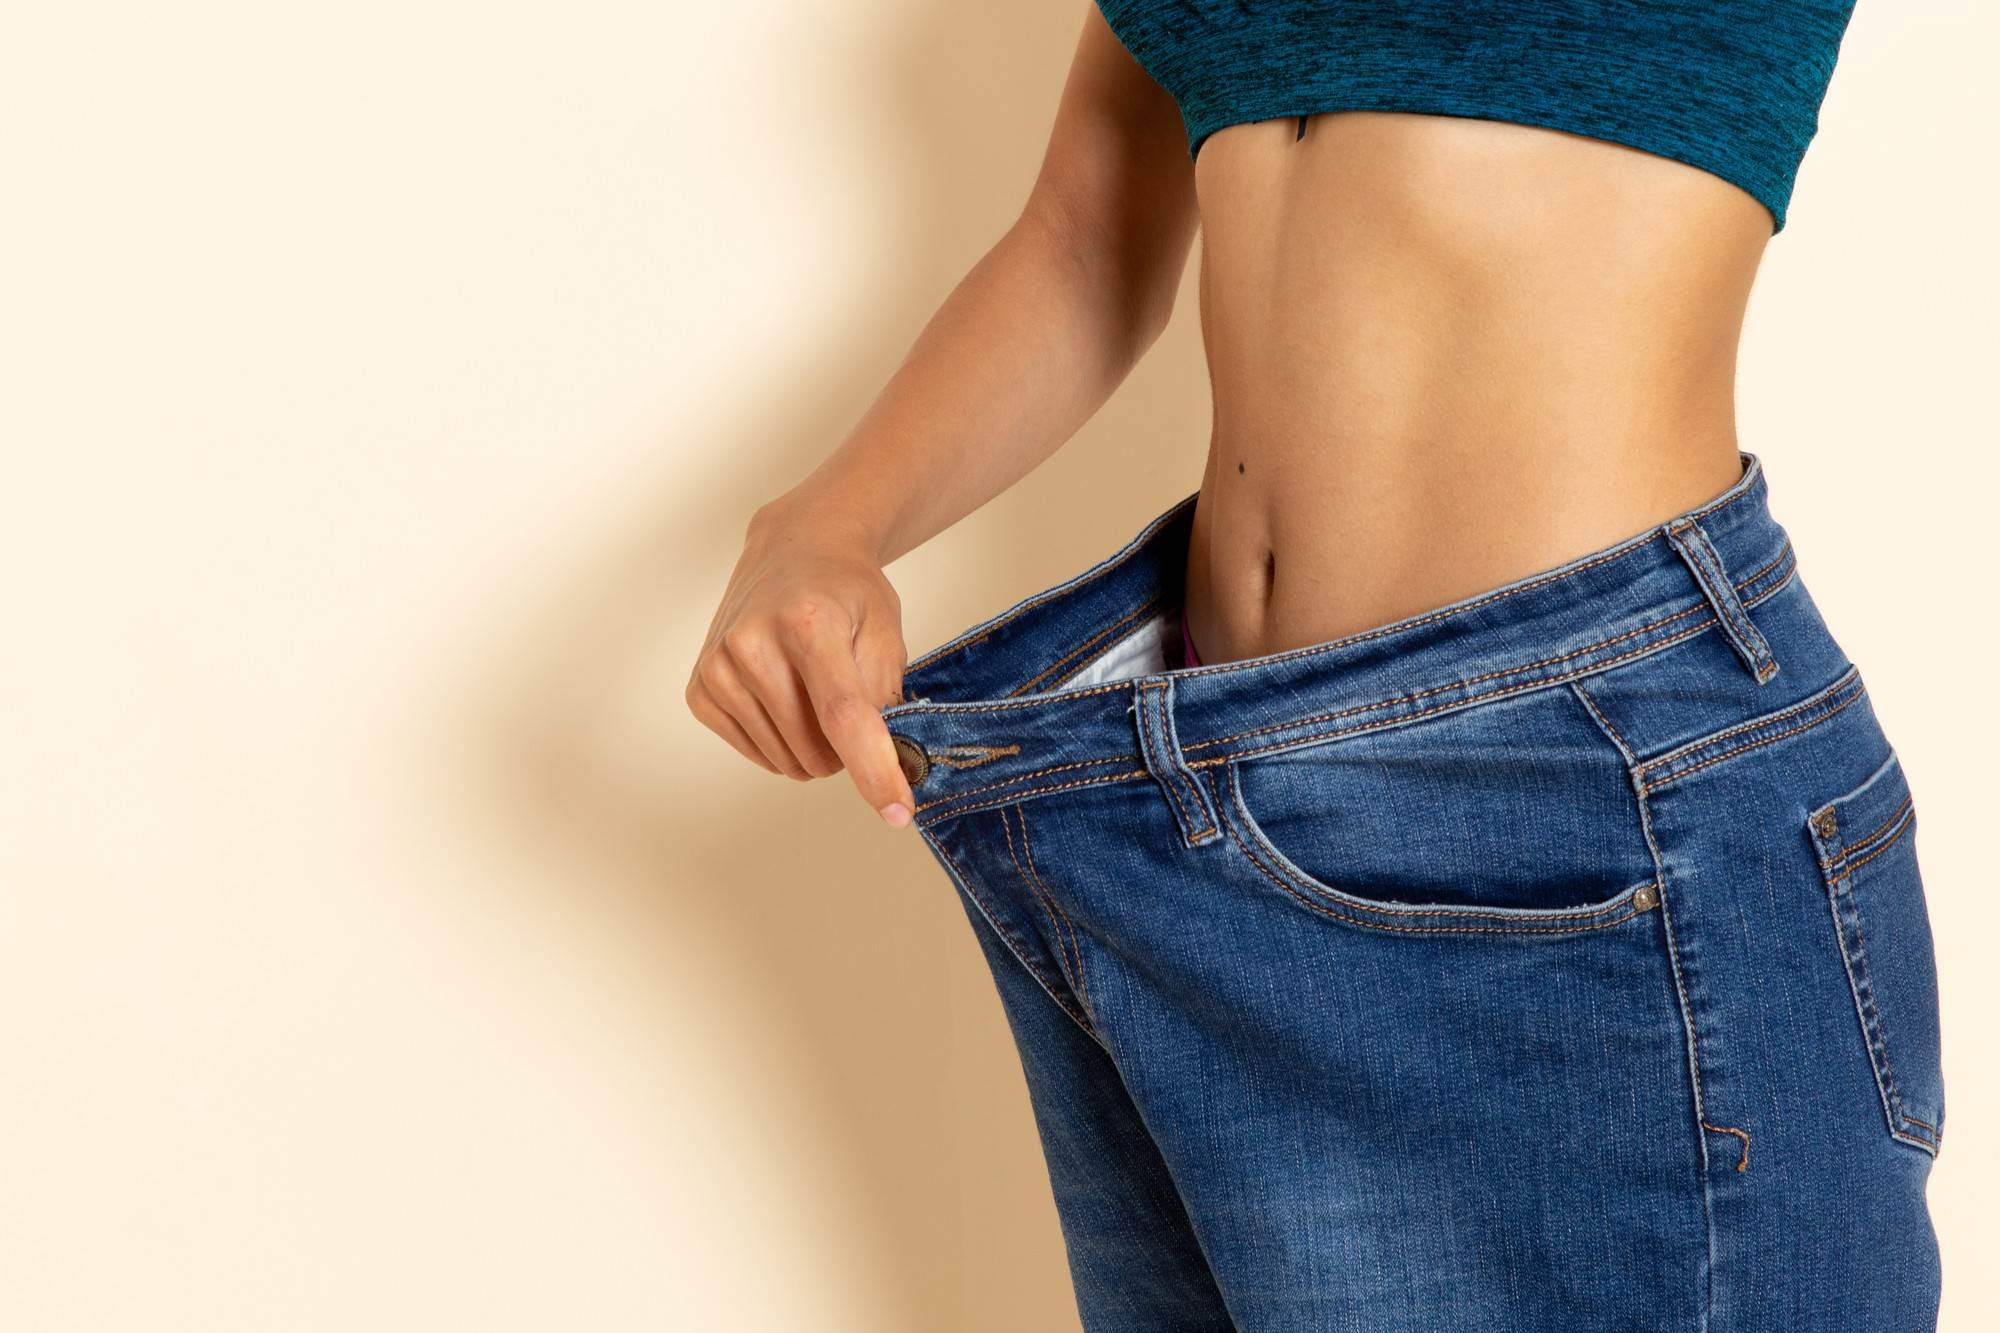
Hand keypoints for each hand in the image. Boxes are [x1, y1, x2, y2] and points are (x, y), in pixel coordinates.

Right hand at [686, 503, 915, 826]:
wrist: (792, 551)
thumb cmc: (845, 591)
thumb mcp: (884, 628)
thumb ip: (888, 697)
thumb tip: (893, 768)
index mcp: (808, 622)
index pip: (843, 714)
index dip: (874, 769)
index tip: (898, 812)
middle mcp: (752, 643)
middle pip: (817, 748)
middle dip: (847, 747)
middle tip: (849, 697)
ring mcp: (718, 667)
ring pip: (788, 761)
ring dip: (815, 746)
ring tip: (814, 689)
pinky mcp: (701, 690)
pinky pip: (758, 755)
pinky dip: (782, 741)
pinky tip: (784, 695)